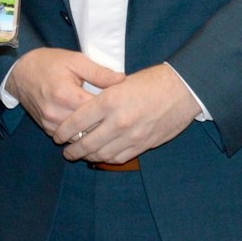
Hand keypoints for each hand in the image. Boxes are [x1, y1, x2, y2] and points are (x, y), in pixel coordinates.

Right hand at [3, 47, 125, 135]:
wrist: (20, 73)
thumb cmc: (49, 63)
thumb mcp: (76, 60)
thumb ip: (99, 72)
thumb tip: (122, 80)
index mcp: (65, 94)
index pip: (97, 111)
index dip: (112, 109)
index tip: (123, 105)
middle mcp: (56, 113)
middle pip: (89, 128)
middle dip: (104, 123)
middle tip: (118, 117)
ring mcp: (50, 124)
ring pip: (80, 137)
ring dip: (92, 131)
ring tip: (105, 123)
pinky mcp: (46, 129)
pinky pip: (69, 138)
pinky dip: (80, 133)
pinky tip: (90, 126)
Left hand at [53, 65, 201, 164]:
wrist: (183, 90)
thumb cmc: (152, 81)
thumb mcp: (121, 82)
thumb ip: (102, 97)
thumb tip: (84, 110)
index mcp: (109, 101)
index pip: (78, 121)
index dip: (64, 131)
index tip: (58, 135)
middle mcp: (118, 121)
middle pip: (87, 142)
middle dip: (72, 149)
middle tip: (65, 150)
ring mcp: (132, 136)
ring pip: (102, 154)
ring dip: (88, 156)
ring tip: (80, 155)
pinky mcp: (143, 145)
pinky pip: (119, 157)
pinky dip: (106, 159)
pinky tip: (100, 156)